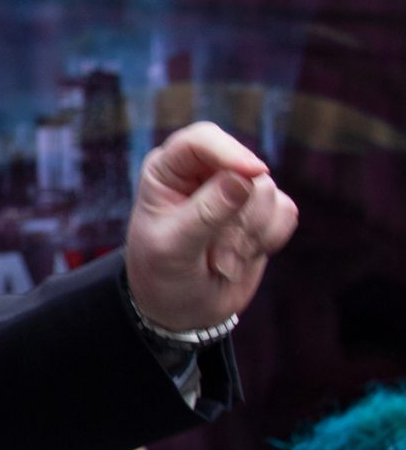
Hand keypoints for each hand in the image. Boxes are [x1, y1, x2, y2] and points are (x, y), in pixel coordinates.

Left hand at [122, 123, 299, 332]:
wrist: (183, 309)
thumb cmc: (163, 275)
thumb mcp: (173, 249)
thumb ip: (206, 213)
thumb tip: (244, 178)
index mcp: (167, 170)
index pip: (201, 140)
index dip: (229, 152)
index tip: (254, 173)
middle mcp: (202, 171)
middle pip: (245, 171)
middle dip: (237, 220)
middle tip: (214, 258)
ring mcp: (236, 189)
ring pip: (268, 193)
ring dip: (249, 236)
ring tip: (219, 261)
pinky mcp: (263, 210)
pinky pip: (287, 212)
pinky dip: (269, 239)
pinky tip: (241, 256)